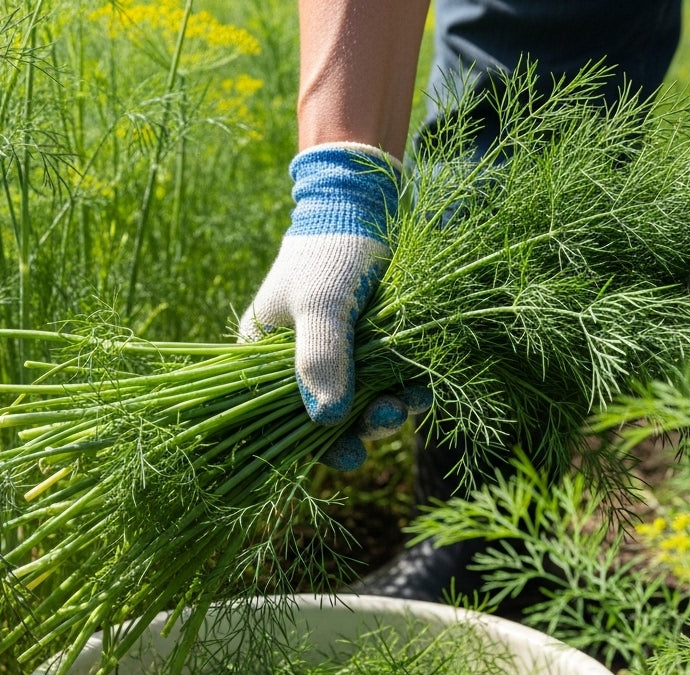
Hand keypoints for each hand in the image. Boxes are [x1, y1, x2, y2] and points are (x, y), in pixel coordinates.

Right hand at [239, 143, 426, 469]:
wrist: (366, 203)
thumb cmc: (330, 250)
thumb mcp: (321, 305)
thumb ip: (321, 359)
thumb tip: (327, 421)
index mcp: (266, 357)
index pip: (281, 418)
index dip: (315, 444)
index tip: (350, 456)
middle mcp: (298, 363)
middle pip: (327, 417)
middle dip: (361, 426)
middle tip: (389, 418)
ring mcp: (336, 355)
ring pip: (361, 403)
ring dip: (388, 411)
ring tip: (412, 403)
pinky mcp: (368, 346)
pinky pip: (384, 383)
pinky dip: (403, 390)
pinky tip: (423, 390)